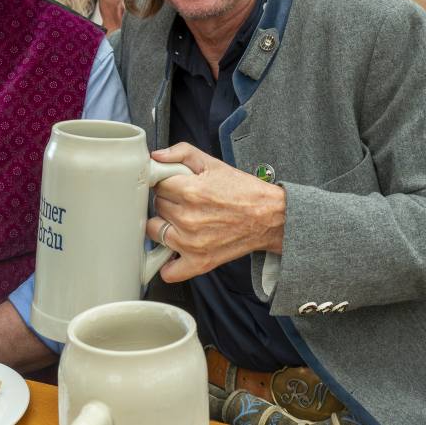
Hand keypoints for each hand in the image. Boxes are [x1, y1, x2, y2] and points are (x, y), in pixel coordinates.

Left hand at [146, 142, 285, 282]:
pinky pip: (169, 271)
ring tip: (180, 221)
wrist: (270, 217)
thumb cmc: (243, 191)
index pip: (156, 185)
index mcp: (190, 191)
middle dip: (167, 202)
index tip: (174, 185)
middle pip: (156, 207)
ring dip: (164, 226)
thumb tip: (156, 156)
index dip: (165, 183)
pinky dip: (168, 264)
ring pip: (154, 232)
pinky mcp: (199, 262)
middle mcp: (188, 219)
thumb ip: (181, 153)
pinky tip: (174, 251)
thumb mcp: (212, 163)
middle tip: (184, 202)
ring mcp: (191, 243)